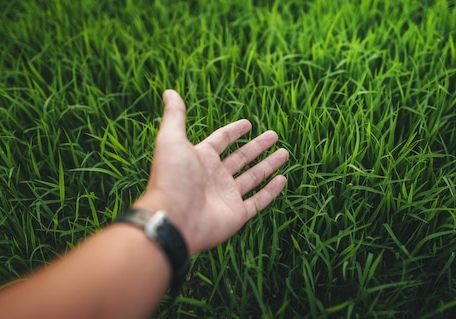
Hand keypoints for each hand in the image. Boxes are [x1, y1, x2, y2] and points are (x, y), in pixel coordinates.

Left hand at [132, 90, 288, 254]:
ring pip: (253, 177)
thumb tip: (169, 91)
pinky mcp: (237, 215)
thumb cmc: (172, 178)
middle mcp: (215, 177)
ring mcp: (227, 196)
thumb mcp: (171, 140)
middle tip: (275, 135)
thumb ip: (175, 116)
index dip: (234, 132)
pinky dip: (271, 191)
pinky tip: (283, 179)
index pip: (221, 141)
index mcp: (201, 159)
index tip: (249, 124)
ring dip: (269, 165)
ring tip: (285, 152)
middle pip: (241, 157)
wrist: (174, 219)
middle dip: (258, 146)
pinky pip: (258, 201)